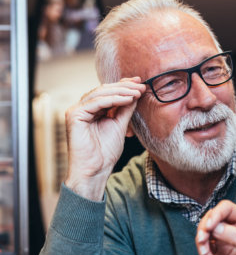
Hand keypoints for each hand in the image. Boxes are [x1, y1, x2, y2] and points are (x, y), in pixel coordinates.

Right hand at [65, 77, 144, 199]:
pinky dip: (113, 99)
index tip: (141, 84)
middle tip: (141, 86)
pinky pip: (96, 102)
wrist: (95, 170)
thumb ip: (125, 109)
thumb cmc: (105, 152)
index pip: (108, 92)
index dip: (124, 86)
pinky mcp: (74, 115)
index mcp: (92, 110)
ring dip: (121, 91)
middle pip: (104, 90)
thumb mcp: (120, 125)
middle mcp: (82, 108)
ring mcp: (76, 110)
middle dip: (125, 87)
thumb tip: (136, 93)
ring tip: (137, 92)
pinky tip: (128, 99)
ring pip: (100, 93)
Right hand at [196, 200, 235, 254]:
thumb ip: (235, 236)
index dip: (215, 214)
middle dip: (204, 228)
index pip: (226, 208)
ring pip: (206, 231)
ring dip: (201, 242)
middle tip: (202, 242)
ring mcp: (226, 239)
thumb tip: (215, 227)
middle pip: (212, 217)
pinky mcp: (220, 252)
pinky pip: (205, 246)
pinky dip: (203, 253)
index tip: (208, 228)